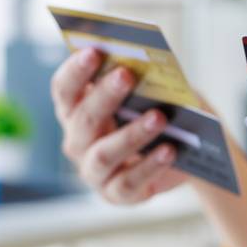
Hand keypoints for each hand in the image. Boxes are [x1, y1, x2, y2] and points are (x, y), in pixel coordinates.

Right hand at [51, 48, 186, 204]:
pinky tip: (169, 150)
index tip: (94, 51)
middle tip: (127, 75)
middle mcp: (77, 142)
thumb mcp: (153, 94)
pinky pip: (128, 182)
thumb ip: (144, 81)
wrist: (182, 154)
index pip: (64, 90)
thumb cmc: (158, 113)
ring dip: (131, 134)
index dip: (75, 71)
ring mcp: (93, 171)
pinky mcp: (115, 194)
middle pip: (83, 119)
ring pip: (103, 154)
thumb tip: (150, 67)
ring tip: (158, 117)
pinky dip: (150, 165)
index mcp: (76, 111)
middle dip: (104, 96)